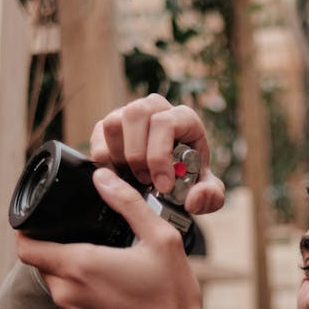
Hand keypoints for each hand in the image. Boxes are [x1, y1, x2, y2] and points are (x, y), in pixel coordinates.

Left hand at [16, 170, 230, 308]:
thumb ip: (128, 204)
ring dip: (67, 264)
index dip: (27, 227)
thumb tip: (103, 177)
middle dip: (53, 241)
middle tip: (81, 228)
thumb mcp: (160, 240)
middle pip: (39, 259)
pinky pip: (68, 296)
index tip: (45, 215)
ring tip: (100, 250)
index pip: (25, 245)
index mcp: (79, 266)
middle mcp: (66, 291)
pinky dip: (79, 284)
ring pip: (53, 278)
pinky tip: (110, 277)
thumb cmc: (171, 299)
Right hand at [90, 93, 224, 215]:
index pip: (165, 123)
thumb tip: (193, 199)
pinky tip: (118, 174)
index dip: (159, 156)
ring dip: (119, 156)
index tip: (163, 186)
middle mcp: (156, 109)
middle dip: (137, 155)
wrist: (172, 177)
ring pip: (113, 122)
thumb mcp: (207, 190)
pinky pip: (98, 133)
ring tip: (132, 178)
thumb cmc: (190, 177)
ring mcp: (131, 114)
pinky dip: (104, 158)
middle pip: (136, 113)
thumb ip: (210, 196)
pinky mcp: (111, 125)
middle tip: (145, 182)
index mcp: (183, 118)